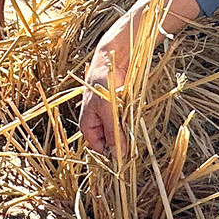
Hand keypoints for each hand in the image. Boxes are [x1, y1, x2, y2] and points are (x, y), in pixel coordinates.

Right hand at [78, 15, 134, 155]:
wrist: (110, 62)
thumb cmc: (103, 84)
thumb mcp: (108, 110)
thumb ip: (113, 133)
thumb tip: (118, 156)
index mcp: (87, 126)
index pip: (97, 149)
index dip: (110, 154)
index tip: (124, 156)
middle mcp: (96, 124)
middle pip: (108, 142)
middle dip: (120, 142)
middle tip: (131, 141)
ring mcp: (106, 118)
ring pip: (118, 133)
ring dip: (126, 131)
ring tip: (130, 124)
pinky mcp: (116, 112)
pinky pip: (123, 123)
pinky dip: (129, 122)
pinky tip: (132, 116)